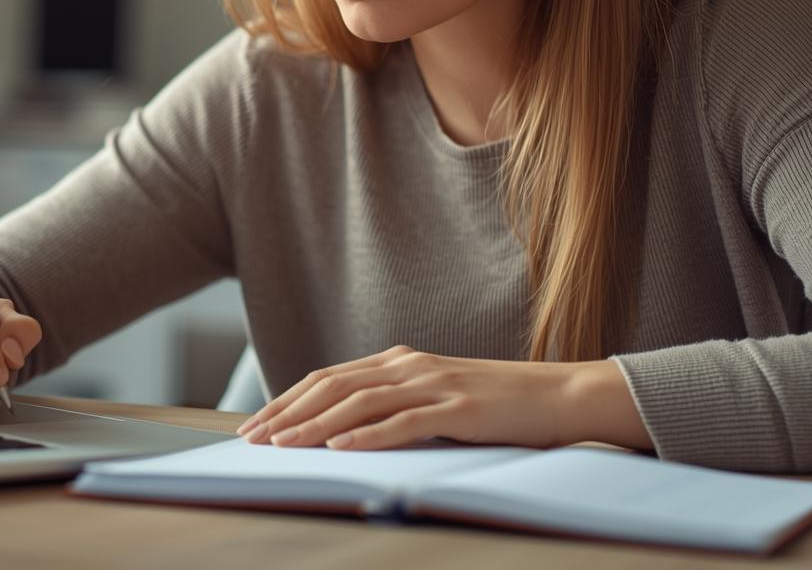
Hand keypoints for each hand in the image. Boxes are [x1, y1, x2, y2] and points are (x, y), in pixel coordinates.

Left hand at [234, 345, 578, 450]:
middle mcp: (409, 365)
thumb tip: (347, 430)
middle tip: (251, 439)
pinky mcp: (458, 408)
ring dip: (315, 425)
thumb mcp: (438, 397)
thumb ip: (397, 405)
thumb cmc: (498, 405)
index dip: (287, 400)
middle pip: (332, 386)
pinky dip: (367, 435)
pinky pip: (404, 422)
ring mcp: (433, 384)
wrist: (560, 394)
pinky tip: (340, 449)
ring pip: (358, 402)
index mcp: (400, 361)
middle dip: (286, 412)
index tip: (255, 425)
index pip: (328, 378)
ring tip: (282, 446)